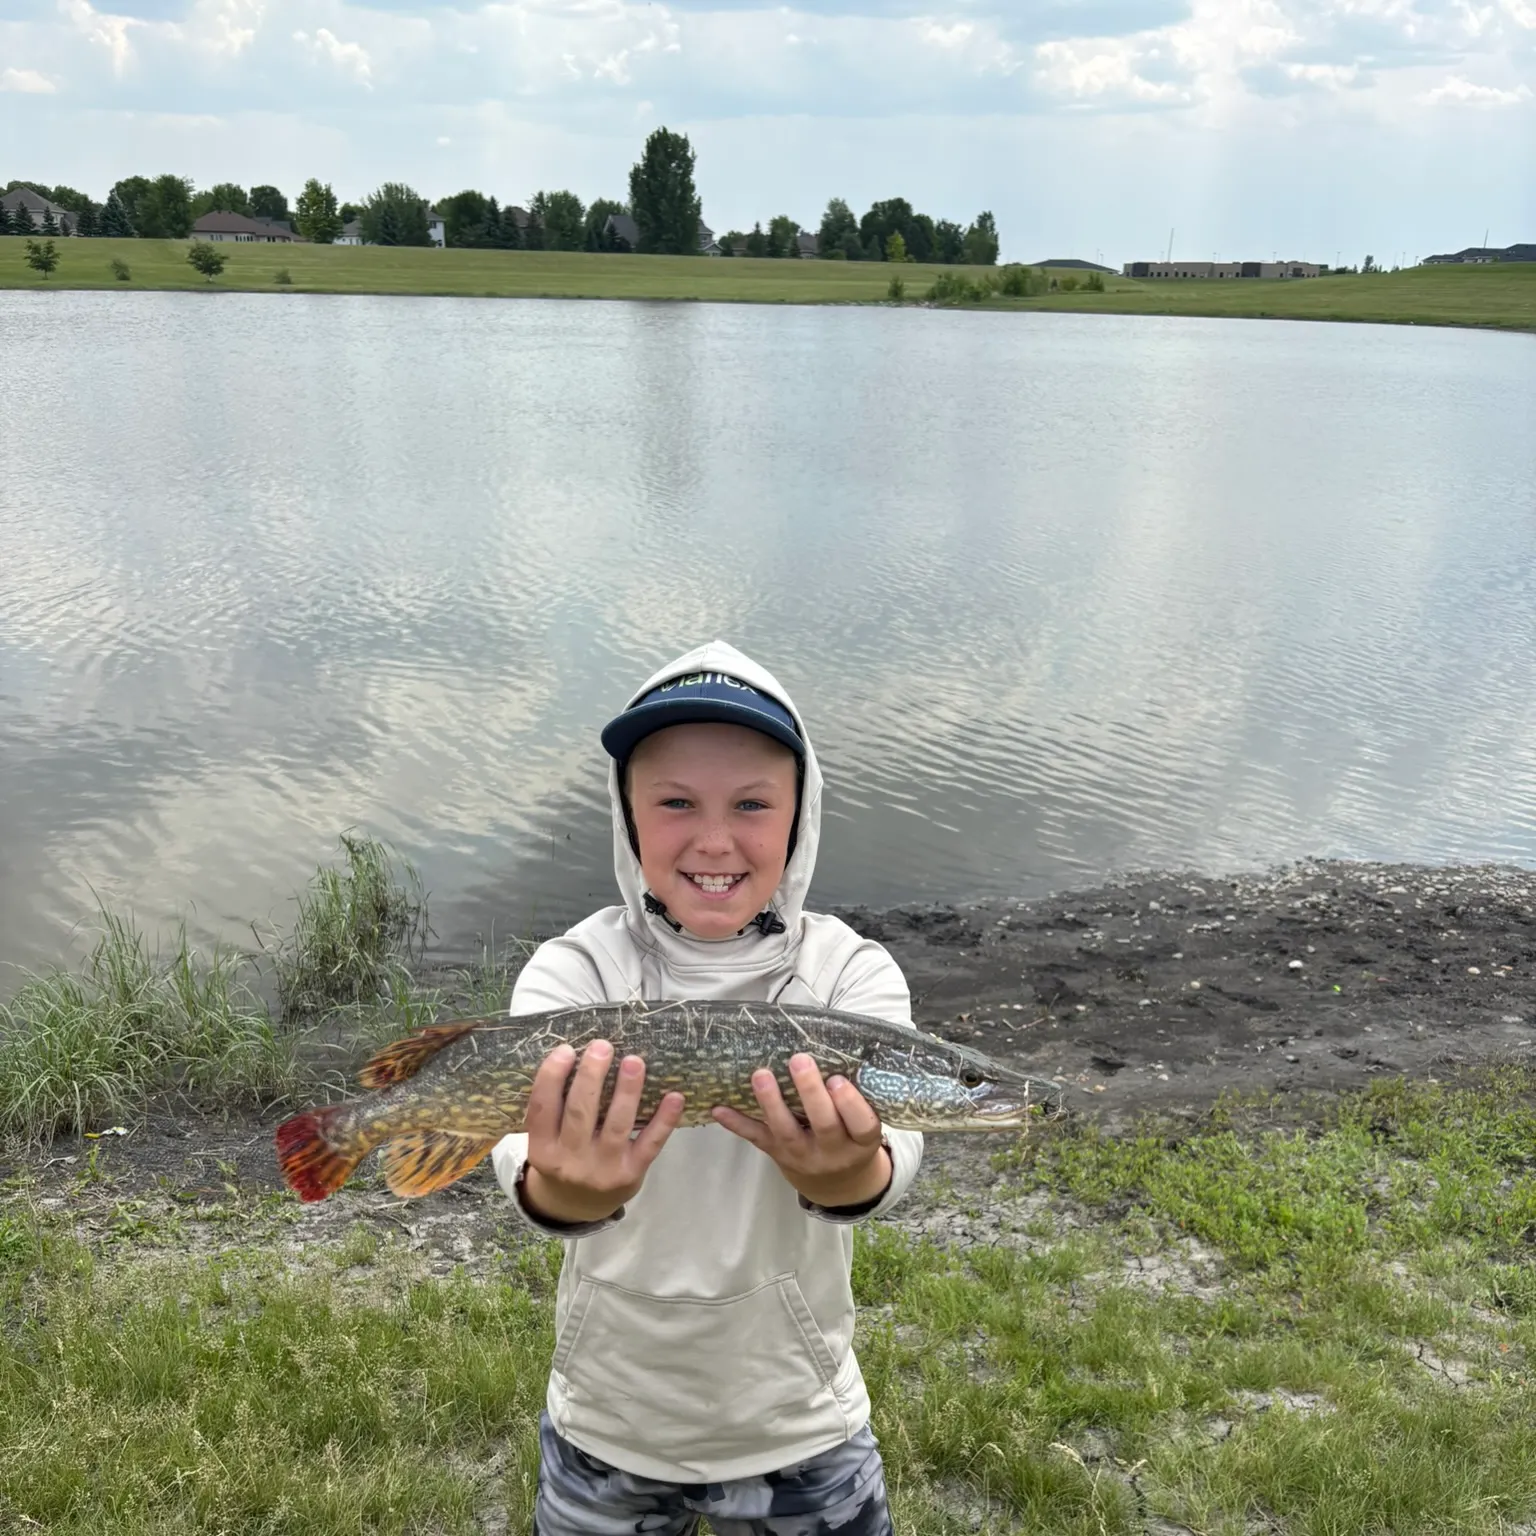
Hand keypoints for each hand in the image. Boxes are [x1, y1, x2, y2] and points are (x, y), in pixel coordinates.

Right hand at [521, 1041, 684, 1224]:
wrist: (578, 1206)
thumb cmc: (563, 1157)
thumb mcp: (547, 1141)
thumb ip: (555, 1109)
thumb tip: (578, 1055)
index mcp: (542, 1150)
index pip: (542, 1109)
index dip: (551, 1077)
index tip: (565, 1049)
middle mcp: (570, 1162)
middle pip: (580, 1113)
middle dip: (591, 1076)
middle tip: (602, 1046)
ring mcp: (602, 1169)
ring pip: (616, 1125)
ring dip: (627, 1091)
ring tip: (634, 1061)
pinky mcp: (632, 1173)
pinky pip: (650, 1143)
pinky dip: (664, 1120)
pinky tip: (674, 1096)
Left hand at [712, 1054, 890, 1209]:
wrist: (835, 1181)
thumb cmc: (851, 1136)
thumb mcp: (863, 1123)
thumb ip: (855, 1097)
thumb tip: (837, 1049)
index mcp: (861, 1142)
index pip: (862, 1125)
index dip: (850, 1104)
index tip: (837, 1080)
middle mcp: (833, 1153)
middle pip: (824, 1125)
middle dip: (810, 1093)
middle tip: (799, 1061)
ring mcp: (802, 1156)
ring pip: (786, 1132)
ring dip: (771, 1103)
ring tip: (761, 1075)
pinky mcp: (777, 1154)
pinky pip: (757, 1138)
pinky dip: (737, 1123)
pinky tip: (719, 1107)